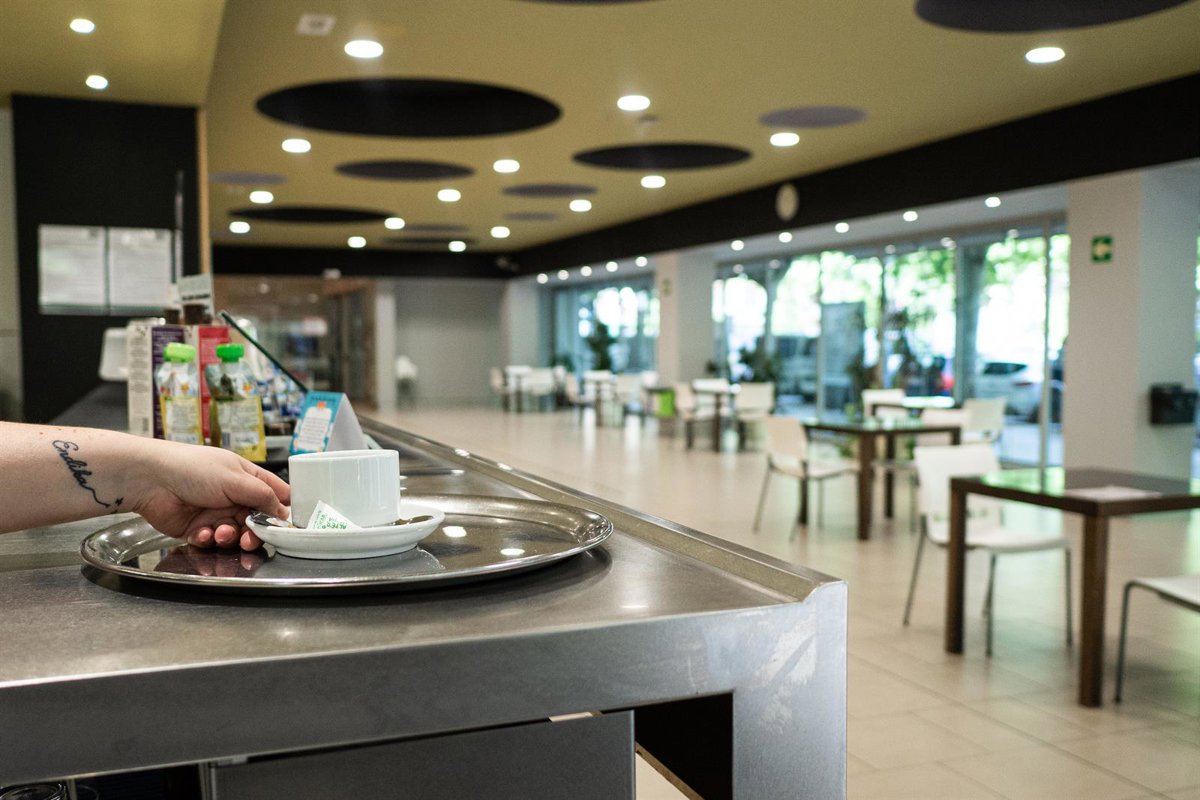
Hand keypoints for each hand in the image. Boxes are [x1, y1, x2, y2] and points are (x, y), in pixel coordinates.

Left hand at [132, 441, 289, 550]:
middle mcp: (233, 496)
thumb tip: (283, 510)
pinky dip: (208, 539)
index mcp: (246, 477)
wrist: (150, 481)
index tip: (287, 525)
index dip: (283, 509)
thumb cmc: (190, 468)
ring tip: (220, 532)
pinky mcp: (197, 528)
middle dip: (255, 532)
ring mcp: (215, 512)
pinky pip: (212, 540)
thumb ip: (263, 495)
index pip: (275, 493)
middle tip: (251, 537)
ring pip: (234, 534)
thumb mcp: (236, 478)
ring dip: (229, 536)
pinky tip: (202, 532)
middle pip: (256, 521)